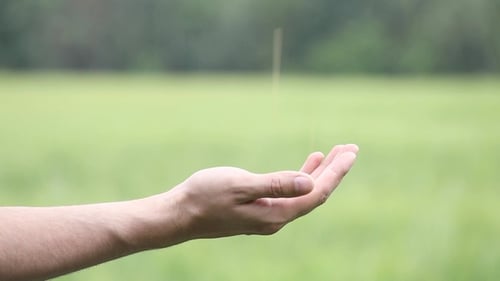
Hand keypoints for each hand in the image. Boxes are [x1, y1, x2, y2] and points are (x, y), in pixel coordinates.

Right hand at [169, 144, 357, 239]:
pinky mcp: (260, 209)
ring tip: (336, 152)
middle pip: (315, 193)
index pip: (316, 193)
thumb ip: (275, 185)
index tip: (351, 152)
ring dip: (321, 172)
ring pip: (304, 192)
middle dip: (335, 171)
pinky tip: (309, 163)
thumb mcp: (240, 186)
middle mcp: (277, 218)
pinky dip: (302, 175)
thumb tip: (309, 182)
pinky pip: (290, 192)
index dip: (336, 173)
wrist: (180, 214)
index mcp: (276, 214)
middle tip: (351, 148)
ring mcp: (269, 215)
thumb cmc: (205, 197)